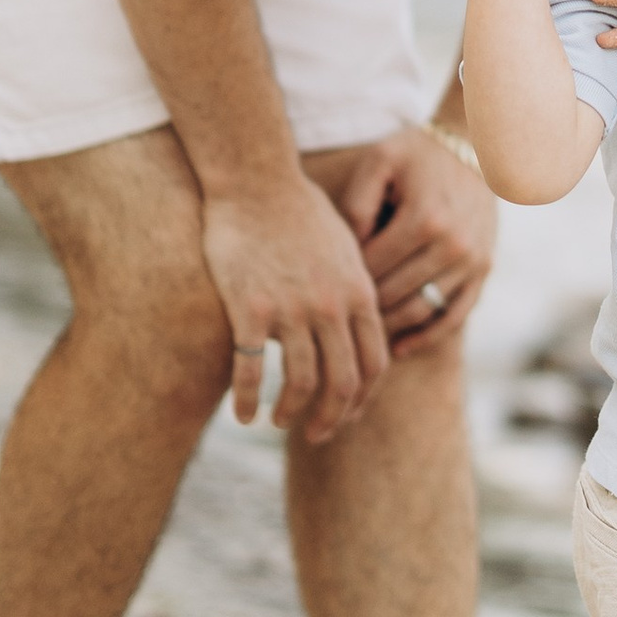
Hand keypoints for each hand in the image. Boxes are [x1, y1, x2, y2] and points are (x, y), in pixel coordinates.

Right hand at [201, 174, 389, 442]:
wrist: (257, 181)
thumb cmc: (299, 211)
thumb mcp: (346, 248)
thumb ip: (355, 290)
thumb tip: (358, 325)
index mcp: (359, 293)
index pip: (375, 363)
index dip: (363, 399)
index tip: (348, 415)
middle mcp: (332, 306)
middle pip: (343, 383)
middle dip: (332, 418)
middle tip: (317, 434)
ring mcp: (292, 309)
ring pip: (300, 382)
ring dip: (291, 413)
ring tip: (279, 422)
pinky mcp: (250, 307)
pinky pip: (250, 370)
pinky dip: (247, 399)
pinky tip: (242, 414)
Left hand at [309, 124, 498, 358]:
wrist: (476, 146)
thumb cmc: (417, 153)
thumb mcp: (379, 160)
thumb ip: (356, 203)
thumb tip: (347, 254)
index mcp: (424, 218)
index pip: (372, 267)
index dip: (344, 279)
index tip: (321, 284)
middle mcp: (453, 245)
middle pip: (394, 294)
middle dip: (361, 306)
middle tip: (332, 314)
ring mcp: (472, 261)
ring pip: (420, 311)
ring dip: (387, 326)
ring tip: (357, 332)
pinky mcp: (484, 271)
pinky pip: (454, 317)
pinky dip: (425, 337)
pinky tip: (398, 349)